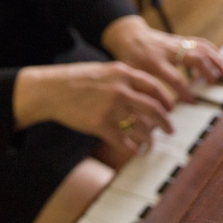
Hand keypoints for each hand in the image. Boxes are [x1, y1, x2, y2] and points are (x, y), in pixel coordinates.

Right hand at [13, 61, 174, 153]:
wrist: (52, 89)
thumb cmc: (77, 80)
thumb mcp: (105, 71)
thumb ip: (124, 79)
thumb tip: (144, 92)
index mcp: (123, 73)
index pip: (154, 87)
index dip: (165, 99)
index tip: (170, 108)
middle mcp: (121, 89)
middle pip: (153, 108)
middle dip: (165, 122)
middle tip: (170, 130)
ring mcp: (111, 107)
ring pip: (141, 127)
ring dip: (149, 138)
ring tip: (150, 144)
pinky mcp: (100, 124)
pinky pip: (123, 140)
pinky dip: (132, 148)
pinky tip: (134, 151)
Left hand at [101, 15, 222, 102]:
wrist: (129, 36)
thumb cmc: (129, 58)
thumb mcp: (130, 75)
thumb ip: (141, 92)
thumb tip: (150, 113)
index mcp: (155, 62)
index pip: (175, 78)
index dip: (185, 92)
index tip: (193, 103)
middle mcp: (168, 51)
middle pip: (194, 58)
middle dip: (207, 71)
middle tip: (214, 84)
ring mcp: (176, 43)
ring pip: (200, 48)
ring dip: (215, 60)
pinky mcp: (181, 39)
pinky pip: (200, 42)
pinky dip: (212, 50)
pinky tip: (220, 60)